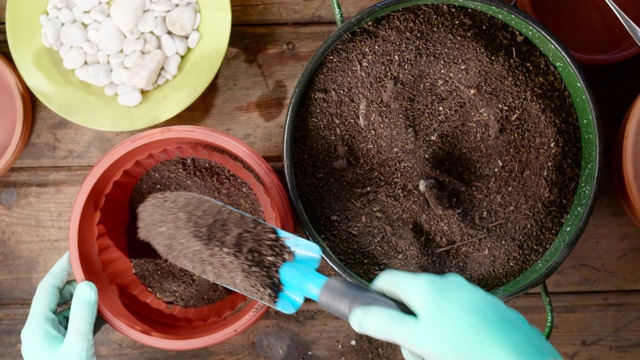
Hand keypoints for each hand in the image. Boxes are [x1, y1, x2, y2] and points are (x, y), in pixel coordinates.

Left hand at [21, 252, 98, 359]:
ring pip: (69, 310)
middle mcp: (42, 330)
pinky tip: (106, 312)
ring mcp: (53, 340)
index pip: (48, 288)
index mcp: (37, 326)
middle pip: (58, 297)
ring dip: (85, 300)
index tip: (76, 252)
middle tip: (98, 271)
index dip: (61, 268)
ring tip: (105, 290)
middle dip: (77, 283)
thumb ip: (82, 314)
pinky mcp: (65, 348)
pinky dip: (90, 316)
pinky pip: (77, 324)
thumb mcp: (76, 346)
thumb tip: (87, 285)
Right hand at [349, 270, 560, 359]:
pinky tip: (467, 353)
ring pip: (438, 311)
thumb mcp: (417, 341)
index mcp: (427, 287)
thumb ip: (384, 325)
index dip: (375, 299)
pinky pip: (462, 318)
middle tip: (416, 352)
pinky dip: (456, 334)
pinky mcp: (492, 310)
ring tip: (442, 356)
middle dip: (407, 326)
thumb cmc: (468, 352)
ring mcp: (473, 295)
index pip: (387, 280)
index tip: (375, 320)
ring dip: (431, 333)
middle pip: (412, 299)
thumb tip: (357, 314)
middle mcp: (449, 283)